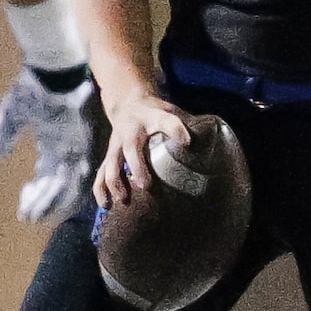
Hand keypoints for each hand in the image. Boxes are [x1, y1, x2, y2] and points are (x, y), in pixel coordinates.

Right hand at [0, 69, 95, 221]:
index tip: (24, 211)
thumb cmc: (34, 86)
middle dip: (43, 202)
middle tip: (28, 216)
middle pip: (58, 185)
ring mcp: (77, 146)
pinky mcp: (85, 139)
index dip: (36, 195)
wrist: (55, 66)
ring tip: (36, 212)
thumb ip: (3, 136)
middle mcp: (67, 149)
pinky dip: (66, 185)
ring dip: (52, 199)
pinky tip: (53, 195)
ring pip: (68, 182)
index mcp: (52, 144)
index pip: (46, 177)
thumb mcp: (12, 114)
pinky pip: (80, 169)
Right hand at [94, 90, 191, 210]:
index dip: (176, 130)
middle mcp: (131, 131)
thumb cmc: (155, 113)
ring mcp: (117, 144)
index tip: (186, 142)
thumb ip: (187, 127)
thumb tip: (210, 149)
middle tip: (145, 185)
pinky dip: (101, 190)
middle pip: (131, 148)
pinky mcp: (109, 156)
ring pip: (110, 163)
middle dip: (137, 167)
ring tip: (123, 200)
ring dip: (115, 182)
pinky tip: (106, 206)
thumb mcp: (172, 112)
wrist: (127, 104)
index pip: (166, 121)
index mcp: (152, 118)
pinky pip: (101, 173)